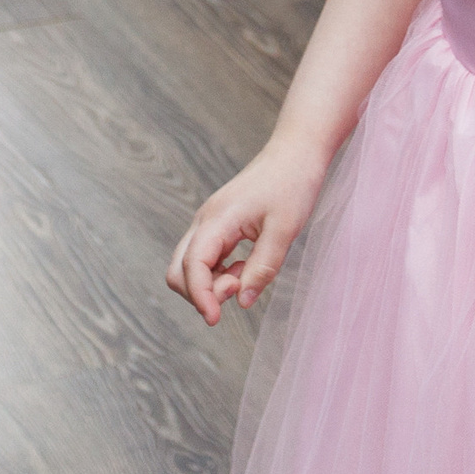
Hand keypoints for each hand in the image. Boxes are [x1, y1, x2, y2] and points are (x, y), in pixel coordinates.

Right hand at [167, 137, 327, 324]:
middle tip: (238, 289)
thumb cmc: (292, 185)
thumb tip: (241, 302)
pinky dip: (218, 273)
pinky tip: (244, 269)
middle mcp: (205, 221)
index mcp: (217, 219)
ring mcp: (209, 222)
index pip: (191, 266)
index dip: (199, 297)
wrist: (295, 153)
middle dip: (201, 293)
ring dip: (210, 284)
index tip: (216, 320)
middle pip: (178, 270)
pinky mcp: (218, 225)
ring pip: (189, 266)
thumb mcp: (285, 230)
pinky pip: (204, 258)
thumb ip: (262, 268)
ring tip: (246, 275)